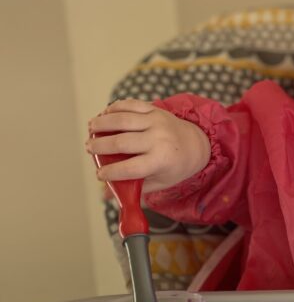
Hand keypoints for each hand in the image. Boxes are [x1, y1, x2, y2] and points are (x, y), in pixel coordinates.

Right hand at [86, 99, 210, 192]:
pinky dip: (115, 108)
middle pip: (122, 142)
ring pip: (123, 119)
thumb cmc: (174, 166)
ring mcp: (157, 121)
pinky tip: (104, 114)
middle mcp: (159, 139)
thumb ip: (134, 188)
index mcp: (161, 160)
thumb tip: (105, 196)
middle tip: (88, 148)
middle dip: (100, 146)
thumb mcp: (160, 181)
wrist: (196, 144)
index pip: (130, 168)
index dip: (111, 172)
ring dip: (102, 123)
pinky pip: (131, 105)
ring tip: (91, 128)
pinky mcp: (155, 109)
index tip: (99, 174)